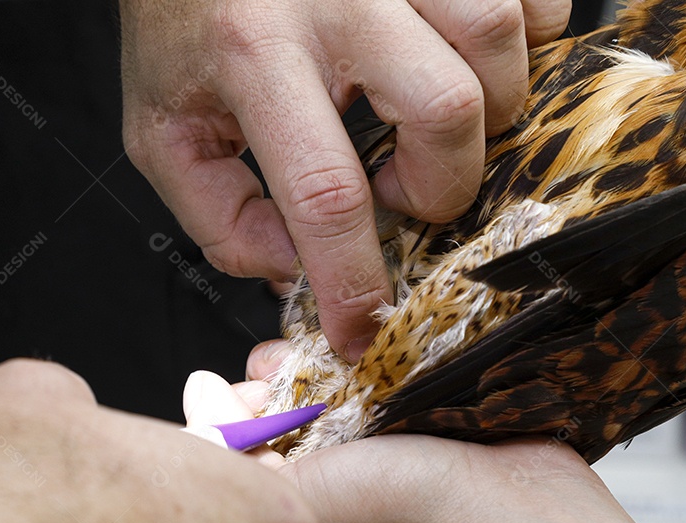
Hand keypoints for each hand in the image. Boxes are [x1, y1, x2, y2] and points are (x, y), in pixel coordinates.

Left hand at [120, 0, 569, 359]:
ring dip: (488, 110)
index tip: (363, 329)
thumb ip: (218, 216)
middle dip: (441, 183)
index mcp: (251, 50)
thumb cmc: (181, 26)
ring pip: (499, 39)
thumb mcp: (164, 130)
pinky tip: (466, 63)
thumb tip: (296, 272)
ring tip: (434, 121)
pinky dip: (522, 45)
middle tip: (401, 188)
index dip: (354, 280)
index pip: (325, 191)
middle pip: (446, 108)